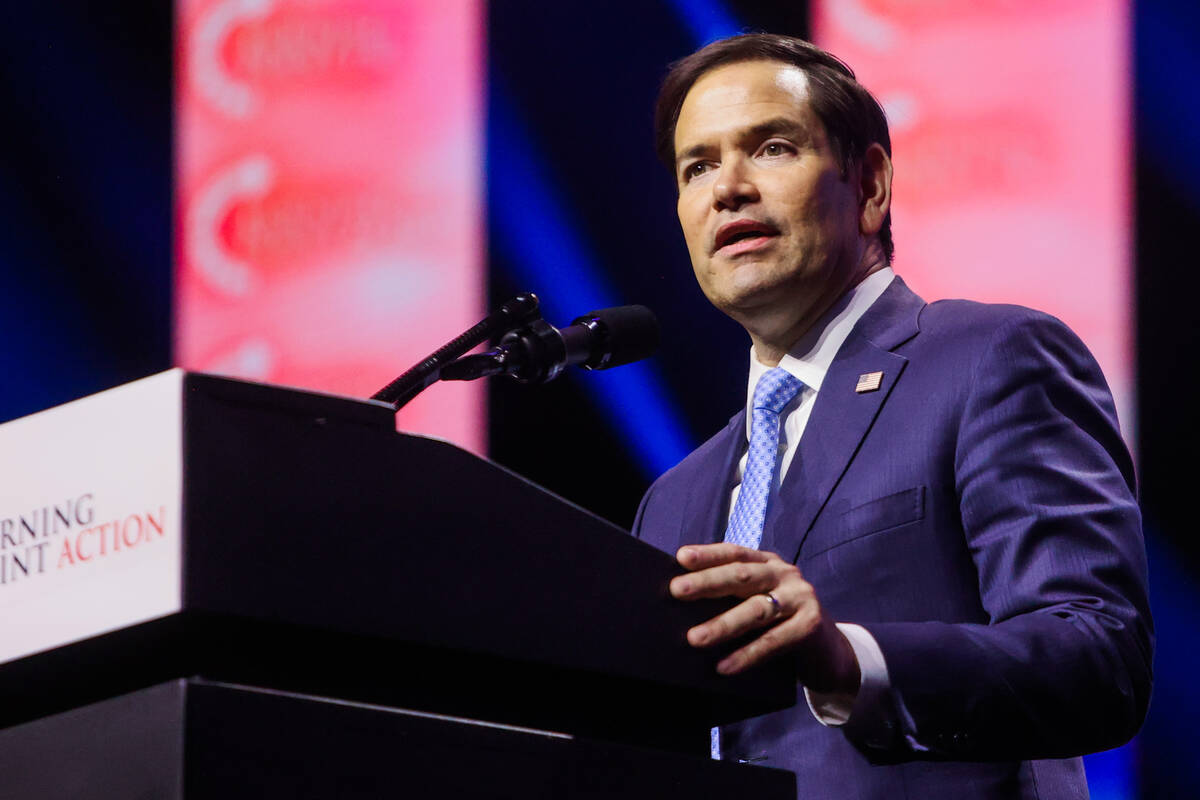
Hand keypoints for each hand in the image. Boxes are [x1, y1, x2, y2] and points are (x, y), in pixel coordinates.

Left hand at [669, 543, 859, 693]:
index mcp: (768, 563)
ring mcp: (801, 597)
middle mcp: (785, 574)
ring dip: (723, 625)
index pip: (735, 553)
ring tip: (694, 638)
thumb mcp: (760, 603)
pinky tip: (724, 667)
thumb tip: (685, 606)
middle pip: (742, 576)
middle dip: (708, 582)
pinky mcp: (811, 625)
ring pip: (756, 609)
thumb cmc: (782, 626)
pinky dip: (747, 655)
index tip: (681, 557)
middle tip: (677, 590)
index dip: (709, 554)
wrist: (830, 654)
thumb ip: (734, 597)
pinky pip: (774, 641)